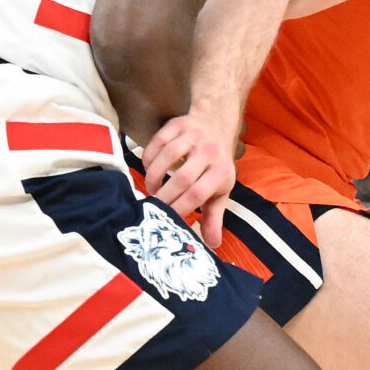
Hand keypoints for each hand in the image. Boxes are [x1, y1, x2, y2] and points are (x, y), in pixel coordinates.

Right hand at [140, 110, 235, 247]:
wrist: (216, 124)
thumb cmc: (216, 165)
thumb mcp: (220, 190)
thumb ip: (214, 217)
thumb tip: (212, 245)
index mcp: (221, 172)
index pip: (198, 194)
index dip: (180, 208)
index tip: (167, 219)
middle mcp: (209, 152)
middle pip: (183, 177)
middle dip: (165, 196)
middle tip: (154, 207)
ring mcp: (193, 136)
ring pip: (168, 156)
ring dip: (154, 176)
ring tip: (151, 190)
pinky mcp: (178, 124)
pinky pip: (158, 141)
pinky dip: (149, 157)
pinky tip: (148, 169)